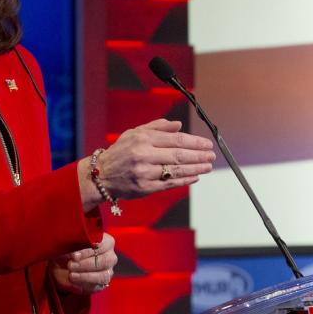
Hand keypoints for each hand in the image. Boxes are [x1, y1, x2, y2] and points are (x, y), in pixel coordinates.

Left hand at [51, 232, 117, 294]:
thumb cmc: (69, 251)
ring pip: (102, 276)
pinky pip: (96, 287)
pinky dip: (84, 285)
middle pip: (104, 261)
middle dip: (86, 264)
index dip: (87, 252)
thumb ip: (73, 246)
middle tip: (70, 265)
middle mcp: (110, 257)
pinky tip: (73, 282)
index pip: (102, 245)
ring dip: (85, 276)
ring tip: (71, 276)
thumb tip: (73, 253)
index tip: (74, 256)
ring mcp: (108, 272)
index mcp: (107, 242)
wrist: (64, 265)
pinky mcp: (102, 285)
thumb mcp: (69, 245)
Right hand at [78, 119, 215, 211]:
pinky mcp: (145, 188)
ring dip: (196, 168)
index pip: (176, 140)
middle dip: (199, 155)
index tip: (207, 144)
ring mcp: (145, 173)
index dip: (195, 142)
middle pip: (179, 155)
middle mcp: (144, 155)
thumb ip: (157, 127)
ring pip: (177, 170)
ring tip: (208, 166)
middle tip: (211, 155)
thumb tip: (178, 125)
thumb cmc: (120, 152)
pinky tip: (195, 176)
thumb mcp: (134, 133)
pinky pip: (170, 184)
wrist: (100, 175)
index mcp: (143, 139)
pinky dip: (185, 180)